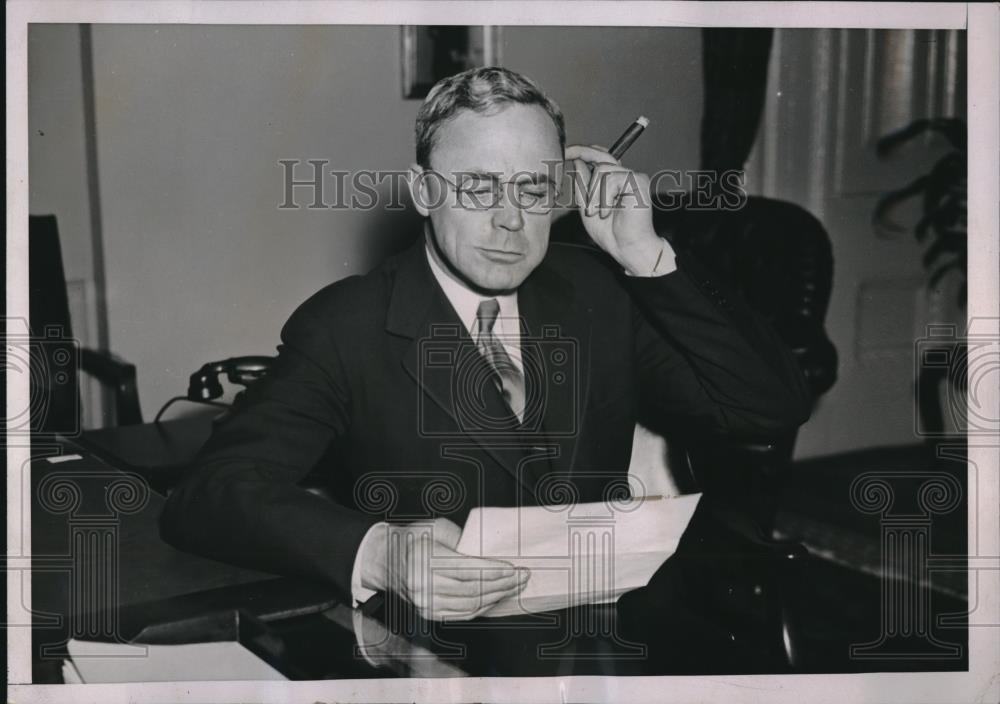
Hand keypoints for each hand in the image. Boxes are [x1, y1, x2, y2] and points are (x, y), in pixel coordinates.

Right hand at [359, 517, 529, 620]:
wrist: (385, 558)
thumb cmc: (413, 538)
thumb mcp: (438, 528)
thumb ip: (465, 541)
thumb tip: (493, 554)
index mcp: (426, 559)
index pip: (469, 569)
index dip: (495, 571)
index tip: (515, 568)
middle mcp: (423, 584)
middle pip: (473, 589)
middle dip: (503, 584)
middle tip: (522, 577)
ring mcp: (425, 602)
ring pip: (470, 605)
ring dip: (496, 597)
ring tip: (514, 587)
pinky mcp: (429, 613)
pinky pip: (462, 614)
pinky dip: (483, 607)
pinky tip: (496, 597)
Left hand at [564, 144, 671, 274]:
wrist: (626, 248)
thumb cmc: (610, 232)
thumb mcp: (587, 205)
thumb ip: (583, 184)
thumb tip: (578, 161)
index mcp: (614, 180)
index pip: (599, 156)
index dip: (582, 150)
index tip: (566, 152)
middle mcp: (625, 175)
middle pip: (601, 158)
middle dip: (585, 172)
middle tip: (581, 190)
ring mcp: (633, 177)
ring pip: (602, 170)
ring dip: (594, 195)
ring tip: (597, 213)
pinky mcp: (639, 182)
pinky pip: (612, 179)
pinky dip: (604, 198)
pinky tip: (607, 212)